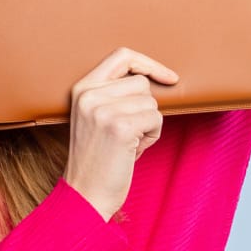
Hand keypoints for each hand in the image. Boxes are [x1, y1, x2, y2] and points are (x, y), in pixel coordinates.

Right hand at [63, 46, 180, 221]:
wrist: (85, 194)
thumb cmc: (98, 159)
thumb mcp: (96, 118)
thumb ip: (114, 95)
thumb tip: (155, 79)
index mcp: (81, 89)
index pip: (122, 56)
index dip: (148, 64)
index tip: (168, 77)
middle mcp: (89, 95)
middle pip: (141, 83)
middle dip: (145, 108)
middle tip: (130, 133)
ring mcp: (103, 109)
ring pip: (151, 102)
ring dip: (149, 124)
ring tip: (129, 143)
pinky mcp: (120, 126)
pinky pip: (155, 119)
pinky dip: (152, 136)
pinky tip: (134, 150)